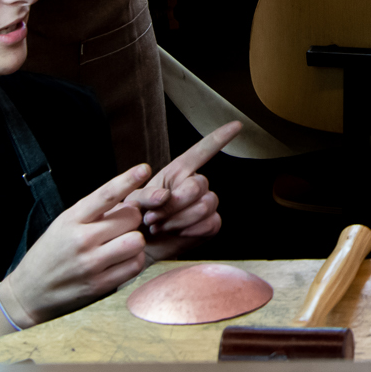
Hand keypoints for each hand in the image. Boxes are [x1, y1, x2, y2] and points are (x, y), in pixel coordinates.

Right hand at [0, 162, 157, 325]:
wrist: (28, 293)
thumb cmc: (50, 253)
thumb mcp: (63, 224)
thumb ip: (93, 213)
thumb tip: (129, 203)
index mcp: (71, 219)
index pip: (105, 195)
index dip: (127, 180)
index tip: (143, 169)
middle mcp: (81, 239)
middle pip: (131, 218)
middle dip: (132, 219)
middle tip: (121, 226)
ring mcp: (91, 264)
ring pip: (136, 242)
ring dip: (135, 241)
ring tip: (122, 244)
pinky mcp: (99, 285)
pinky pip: (134, 266)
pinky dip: (133, 261)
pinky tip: (121, 261)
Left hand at [125, 121, 239, 261]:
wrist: (139, 247)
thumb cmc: (134, 219)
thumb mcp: (133, 201)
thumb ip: (147, 195)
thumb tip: (165, 195)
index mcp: (178, 171)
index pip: (202, 151)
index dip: (219, 138)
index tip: (237, 124)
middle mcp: (195, 184)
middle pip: (198, 186)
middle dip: (174, 205)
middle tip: (153, 218)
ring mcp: (205, 204)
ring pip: (204, 207)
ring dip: (179, 221)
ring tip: (161, 226)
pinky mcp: (210, 224)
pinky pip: (210, 224)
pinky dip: (190, 232)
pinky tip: (177, 233)